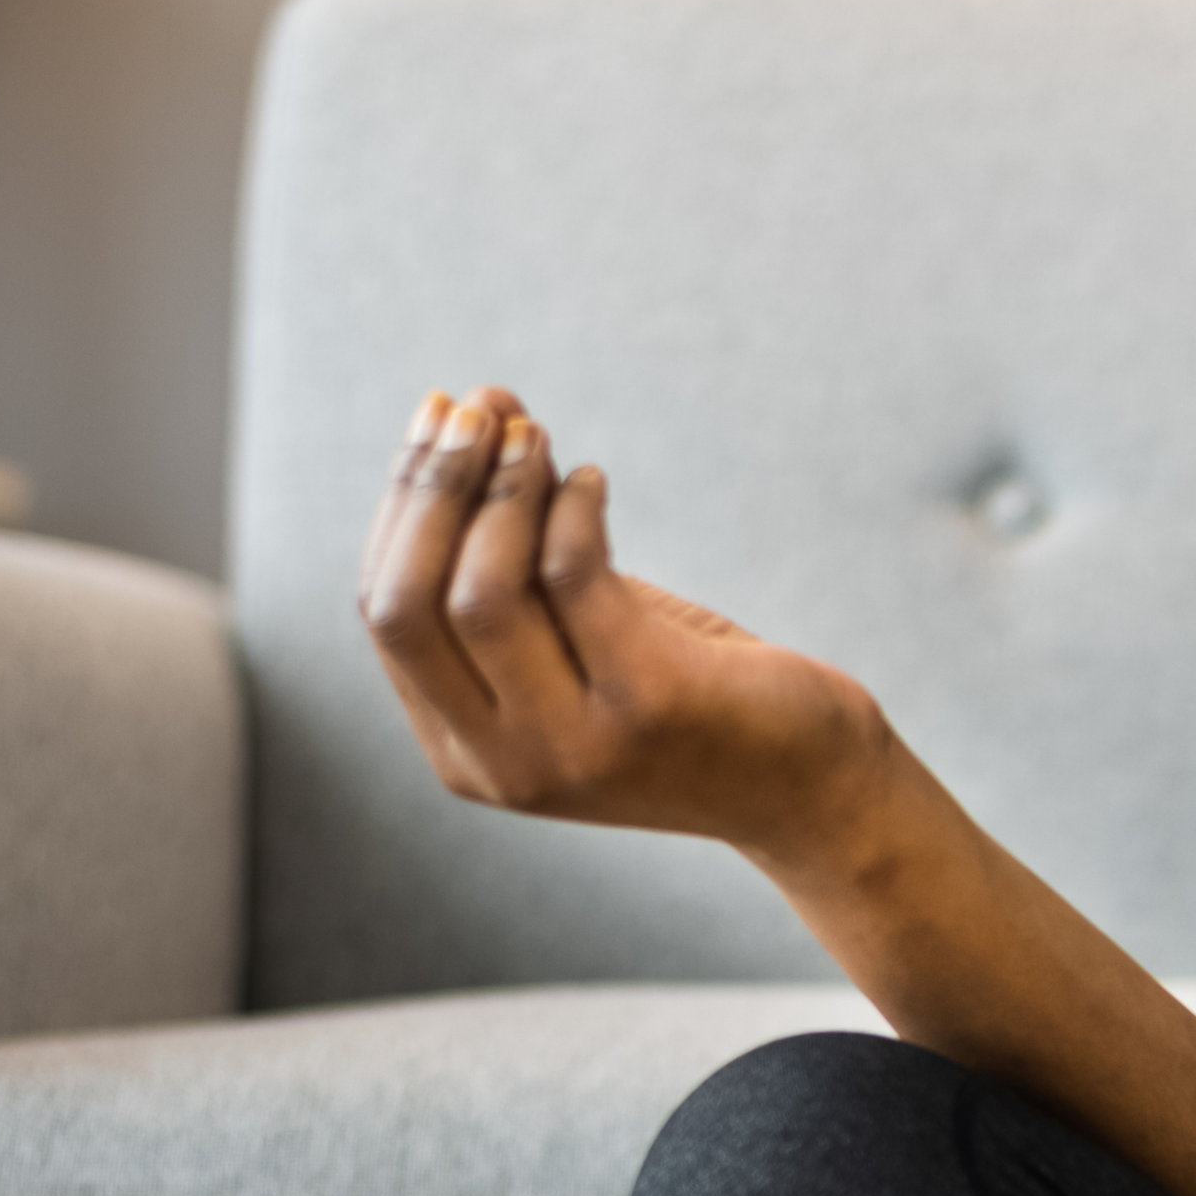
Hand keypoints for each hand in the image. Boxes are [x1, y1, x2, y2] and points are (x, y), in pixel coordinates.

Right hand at [351, 388, 896, 864]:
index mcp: (462, 752)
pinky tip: (592, 479)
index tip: (433, 418)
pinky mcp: (648, 704)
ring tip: (532, 432)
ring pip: (481, 592)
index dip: (400, 506)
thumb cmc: (688, 697)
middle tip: (471, 407)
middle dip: (430, 489)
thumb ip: (517, 563)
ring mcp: (572, 744)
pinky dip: (573, 507)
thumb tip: (474, 412)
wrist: (811, 789)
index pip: (385, 616)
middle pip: (408, 606)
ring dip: (500, 490)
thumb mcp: (578, 644)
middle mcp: (502, 763)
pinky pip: (575, 576)